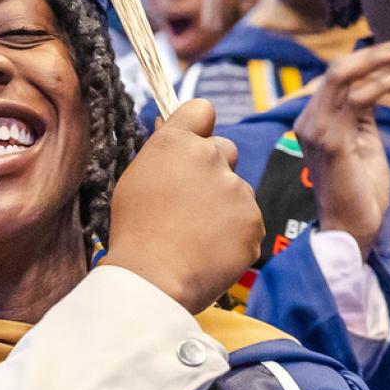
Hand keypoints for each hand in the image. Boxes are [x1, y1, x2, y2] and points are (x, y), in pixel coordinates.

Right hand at [102, 98, 262, 313]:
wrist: (154, 279)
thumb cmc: (135, 231)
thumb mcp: (135, 180)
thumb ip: (162, 153)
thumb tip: (172, 134)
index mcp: (177, 144)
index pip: (201, 110)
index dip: (199, 126)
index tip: (194, 144)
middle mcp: (212, 158)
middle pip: (225, 150)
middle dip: (213, 168)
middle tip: (190, 201)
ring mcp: (238, 190)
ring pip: (237, 189)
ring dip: (224, 205)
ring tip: (196, 234)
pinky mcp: (254, 222)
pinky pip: (248, 221)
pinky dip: (235, 234)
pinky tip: (210, 250)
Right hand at [292, 38, 389, 256]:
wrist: (353, 226)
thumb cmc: (360, 188)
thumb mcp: (362, 139)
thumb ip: (362, 112)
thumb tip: (376, 81)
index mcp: (312, 121)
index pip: (336, 78)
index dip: (365, 60)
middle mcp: (307, 122)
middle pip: (336, 71)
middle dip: (372, 54)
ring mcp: (315, 131)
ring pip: (342, 77)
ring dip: (378, 62)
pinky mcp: (331, 141)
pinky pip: (355, 99)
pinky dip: (380, 83)